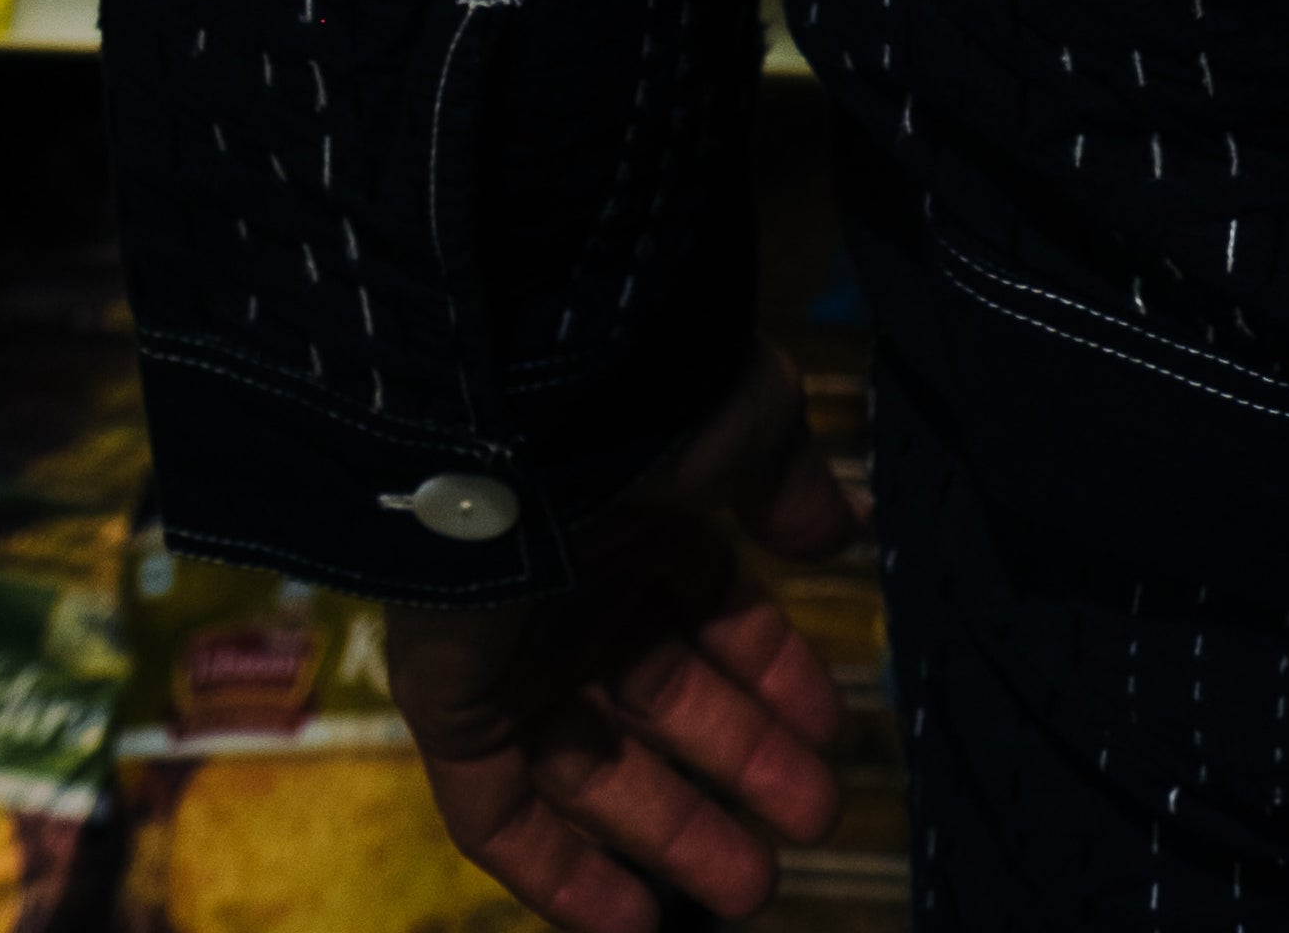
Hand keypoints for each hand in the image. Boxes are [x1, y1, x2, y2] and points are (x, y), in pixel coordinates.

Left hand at [384, 339, 854, 932]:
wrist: (512, 408)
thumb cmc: (644, 410)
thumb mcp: (748, 428)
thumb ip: (787, 483)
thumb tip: (834, 531)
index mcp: (644, 522)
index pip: (714, 618)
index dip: (774, 675)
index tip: (834, 729)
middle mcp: (578, 595)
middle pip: (667, 705)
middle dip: (743, 765)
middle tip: (812, 820)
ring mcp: (513, 657)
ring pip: (597, 771)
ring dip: (673, 833)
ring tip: (754, 889)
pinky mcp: (454, 711)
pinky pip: (502, 814)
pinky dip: (561, 875)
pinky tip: (635, 925)